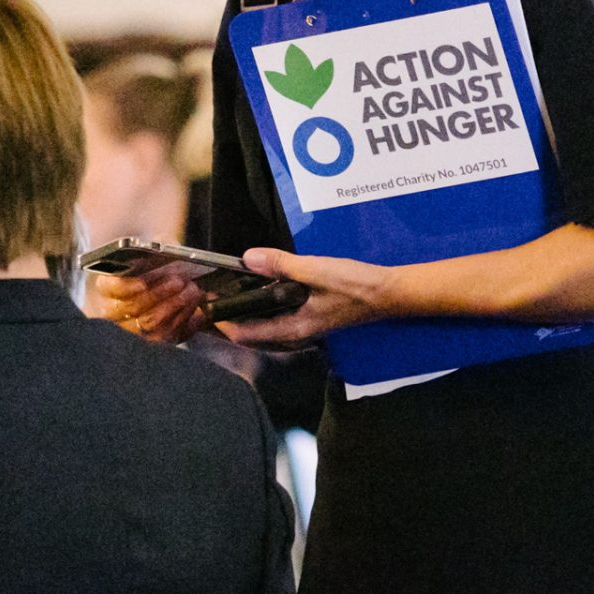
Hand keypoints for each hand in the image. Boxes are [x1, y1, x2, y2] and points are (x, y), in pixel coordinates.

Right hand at [90, 260, 209, 343]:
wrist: (167, 282)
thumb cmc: (157, 265)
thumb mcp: (156, 249)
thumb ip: (159, 245)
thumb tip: (171, 249)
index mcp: (108, 287)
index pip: (109, 287)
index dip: (124, 287)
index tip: (142, 284)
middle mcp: (114, 312)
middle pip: (132, 308)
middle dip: (158, 294)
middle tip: (180, 282)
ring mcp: (132, 331)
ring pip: (149, 326)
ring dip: (175, 308)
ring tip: (192, 292)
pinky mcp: (153, 343)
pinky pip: (166, 339)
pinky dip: (184, 323)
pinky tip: (197, 311)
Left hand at [215, 248, 393, 347]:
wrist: (389, 294)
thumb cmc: (355, 285)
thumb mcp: (315, 270)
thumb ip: (281, 265)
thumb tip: (248, 258)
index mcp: (293, 329)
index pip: (244, 334)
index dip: (221, 322)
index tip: (205, 304)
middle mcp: (295, 335)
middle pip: (250, 335)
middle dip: (227, 319)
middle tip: (208, 299)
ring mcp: (303, 330)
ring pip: (263, 329)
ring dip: (244, 315)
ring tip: (226, 295)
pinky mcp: (310, 320)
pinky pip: (276, 320)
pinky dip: (262, 310)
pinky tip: (259, 293)